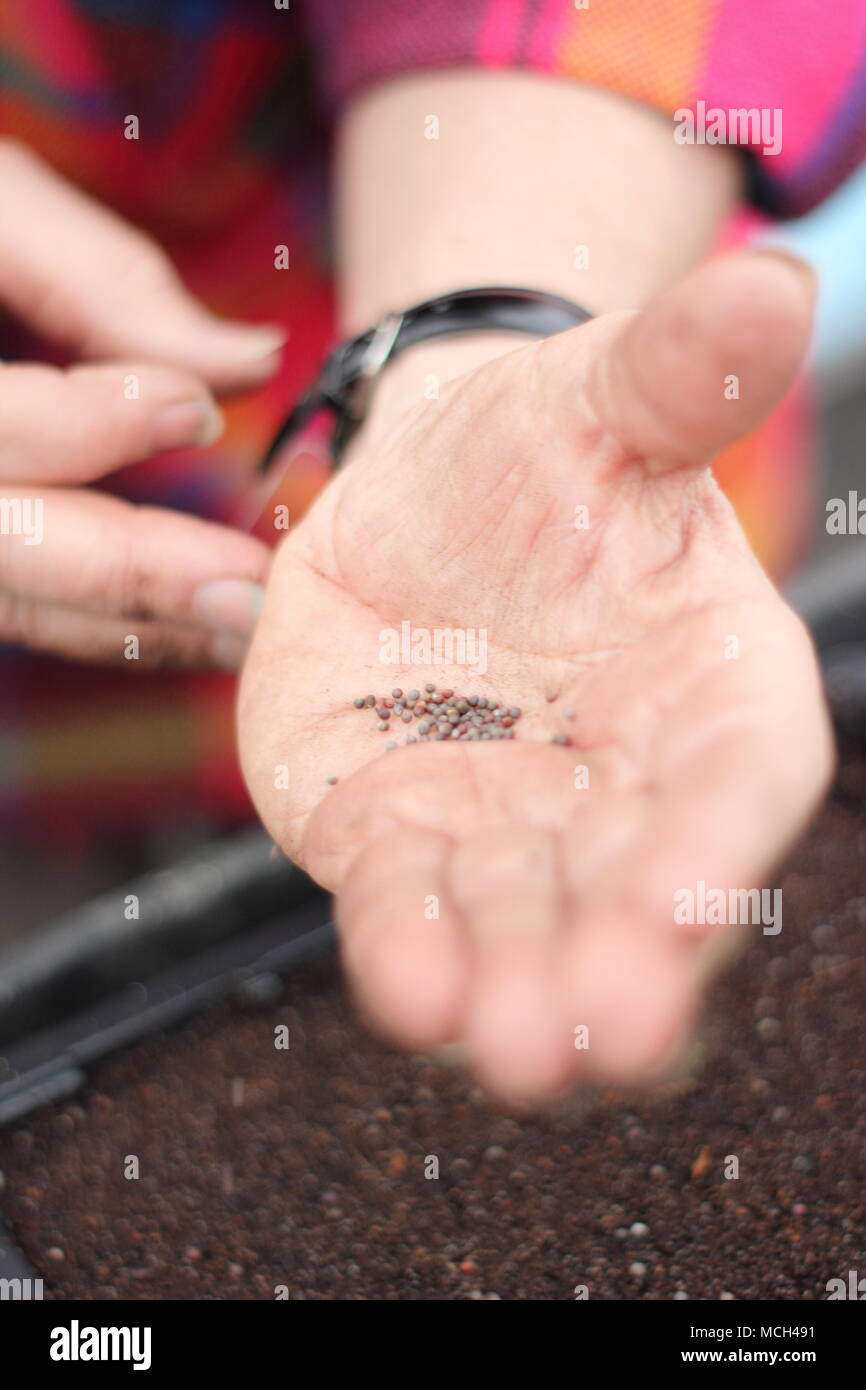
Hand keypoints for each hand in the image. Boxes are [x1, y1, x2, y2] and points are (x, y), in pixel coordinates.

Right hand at [0, 140, 279, 666]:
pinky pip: (17, 607)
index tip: (196, 408)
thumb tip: (250, 362)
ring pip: (11, 602)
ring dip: (131, 625)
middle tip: (248, 590)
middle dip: (126, 575)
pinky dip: (100, 623)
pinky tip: (184, 625)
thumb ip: (103, 280)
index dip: (82, 424)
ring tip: (241, 623)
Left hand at [239, 251, 833, 1101]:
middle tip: (591, 1034)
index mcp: (711, 690)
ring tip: (504, 1046)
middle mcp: (622, 787)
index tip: (684, 908)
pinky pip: (404, 903)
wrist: (422, 496)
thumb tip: (771, 285)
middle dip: (614, 965)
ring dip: (511, 990)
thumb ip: (681, 374)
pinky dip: (406, 949)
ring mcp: (505, 828)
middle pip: (631, 892)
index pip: (735, 784)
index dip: (714, 851)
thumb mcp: (608, 399)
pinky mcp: (393, 835)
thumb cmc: (545, 453)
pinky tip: (407, 990)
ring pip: (518, 928)